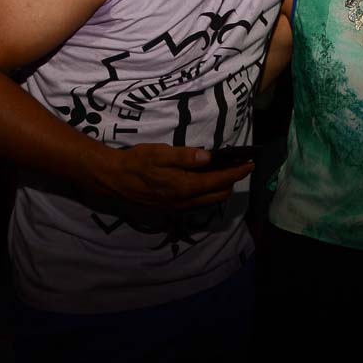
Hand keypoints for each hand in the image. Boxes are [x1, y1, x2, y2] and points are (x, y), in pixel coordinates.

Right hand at [98, 143, 252, 210]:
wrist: (112, 180)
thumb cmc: (136, 162)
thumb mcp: (160, 153)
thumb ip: (186, 157)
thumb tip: (209, 158)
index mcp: (184, 186)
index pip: (219, 181)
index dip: (237, 173)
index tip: (250, 164)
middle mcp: (184, 201)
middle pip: (218, 195)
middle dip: (232, 181)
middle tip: (238, 166)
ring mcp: (177, 207)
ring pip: (208, 201)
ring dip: (220, 189)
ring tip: (224, 172)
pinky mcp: (169, 209)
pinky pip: (196, 204)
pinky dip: (207, 193)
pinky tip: (204, 181)